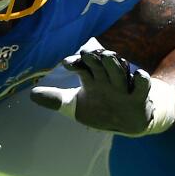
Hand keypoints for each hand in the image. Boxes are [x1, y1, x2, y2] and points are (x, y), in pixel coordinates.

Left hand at [30, 48, 174, 136]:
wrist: (128, 122)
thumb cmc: (100, 108)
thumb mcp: (75, 106)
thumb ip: (55, 99)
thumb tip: (32, 95)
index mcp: (92, 78)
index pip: (83, 65)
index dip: (76, 62)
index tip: (67, 63)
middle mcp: (107, 78)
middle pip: (101, 63)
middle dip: (95, 57)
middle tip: (87, 54)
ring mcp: (123, 86)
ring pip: (119, 69)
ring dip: (113, 63)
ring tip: (107, 56)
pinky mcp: (138, 96)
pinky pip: (142, 85)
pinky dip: (141, 79)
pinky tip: (138, 74)